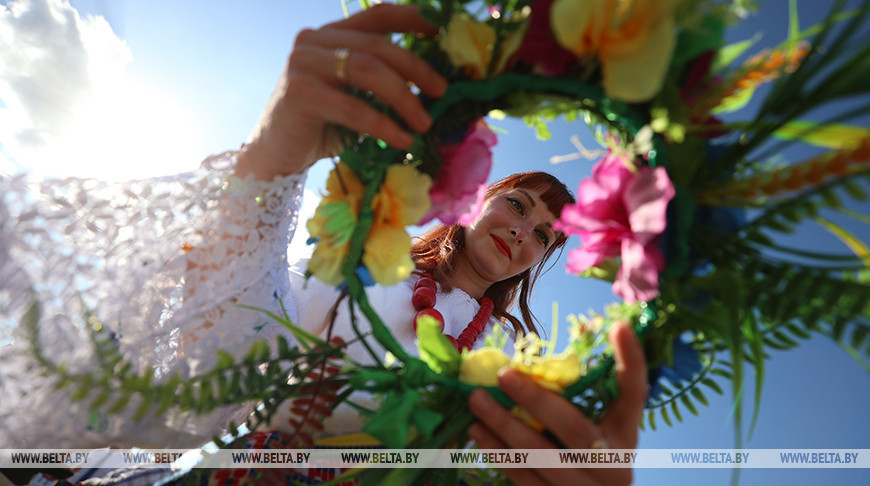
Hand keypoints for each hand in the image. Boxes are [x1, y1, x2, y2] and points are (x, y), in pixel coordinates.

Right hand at [235, 3, 447, 179]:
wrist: (277, 155)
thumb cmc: (322, 127)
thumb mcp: (356, 96)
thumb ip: (382, 82)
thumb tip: (433, 85)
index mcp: (330, 36)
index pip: (375, 15)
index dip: (410, 18)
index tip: (438, 31)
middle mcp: (313, 41)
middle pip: (378, 46)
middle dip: (416, 68)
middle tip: (442, 92)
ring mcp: (302, 64)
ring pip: (368, 71)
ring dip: (404, 98)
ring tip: (425, 124)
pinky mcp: (299, 93)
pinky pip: (353, 106)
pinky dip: (383, 125)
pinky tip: (402, 140)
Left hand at [468, 321, 646, 485]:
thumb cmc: (586, 455)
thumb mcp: (594, 427)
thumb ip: (575, 400)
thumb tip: (530, 362)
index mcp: (625, 435)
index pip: (634, 394)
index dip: (631, 362)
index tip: (620, 326)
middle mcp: (613, 465)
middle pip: (574, 429)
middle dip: (536, 400)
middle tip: (503, 374)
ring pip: (541, 456)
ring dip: (503, 426)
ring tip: (476, 400)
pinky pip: (523, 476)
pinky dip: (498, 451)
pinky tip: (477, 430)